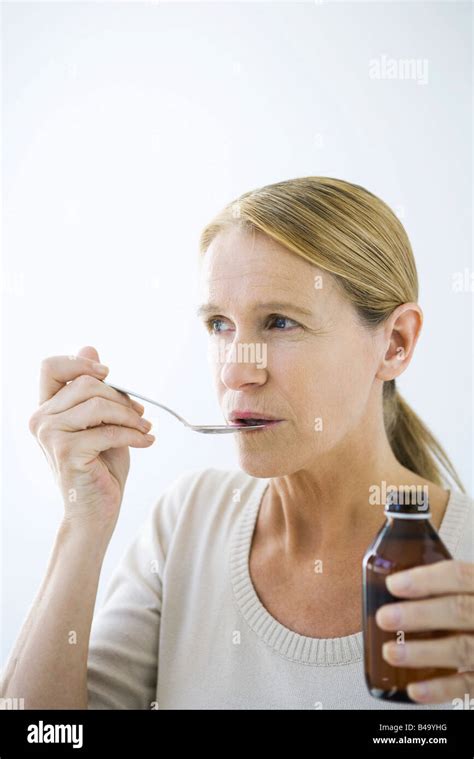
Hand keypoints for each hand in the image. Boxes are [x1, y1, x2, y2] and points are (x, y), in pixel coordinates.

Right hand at [29, 346, 155, 528]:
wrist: (95, 511)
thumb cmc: (100, 466)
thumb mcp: (100, 421)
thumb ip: (94, 389)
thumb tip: (89, 347)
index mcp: (46, 408)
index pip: (51, 367)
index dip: (80, 362)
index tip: (109, 373)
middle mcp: (41, 419)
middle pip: (87, 383)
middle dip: (121, 397)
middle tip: (141, 413)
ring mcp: (50, 434)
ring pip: (99, 404)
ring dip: (130, 416)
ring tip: (145, 428)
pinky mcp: (66, 451)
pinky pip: (109, 430)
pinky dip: (134, 434)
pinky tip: (147, 440)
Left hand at [375, 560, 473, 703]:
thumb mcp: (473, 590)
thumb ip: (453, 586)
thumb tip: (403, 584)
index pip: (461, 575)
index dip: (426, 579)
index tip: (394, 585)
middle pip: (460, 610)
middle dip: (419, 614)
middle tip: (385, 617)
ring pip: (463, 649)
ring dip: (423, 653)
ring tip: (391, 652)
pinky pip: (469, 686)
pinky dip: (440, 690)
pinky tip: (415, 688)